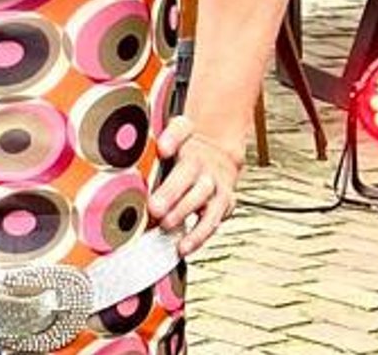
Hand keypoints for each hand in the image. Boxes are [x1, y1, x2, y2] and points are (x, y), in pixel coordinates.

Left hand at [149, 115, 241, 255]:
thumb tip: (152, 145)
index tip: (163, 147)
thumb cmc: (186, 150)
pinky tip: (183, 246)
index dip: (173, 138)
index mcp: (188, 142)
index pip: (182, 131)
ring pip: (203, 199)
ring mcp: (215, 185)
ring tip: (166, 226)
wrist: (219, 157)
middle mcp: (204, 164)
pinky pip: (212, 221)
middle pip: (190, 175)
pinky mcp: (224, 204)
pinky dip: (198, 236)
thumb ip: (164, 138)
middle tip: (154, 207)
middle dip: (172, 191)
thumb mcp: (176, 134)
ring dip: (184, 213)